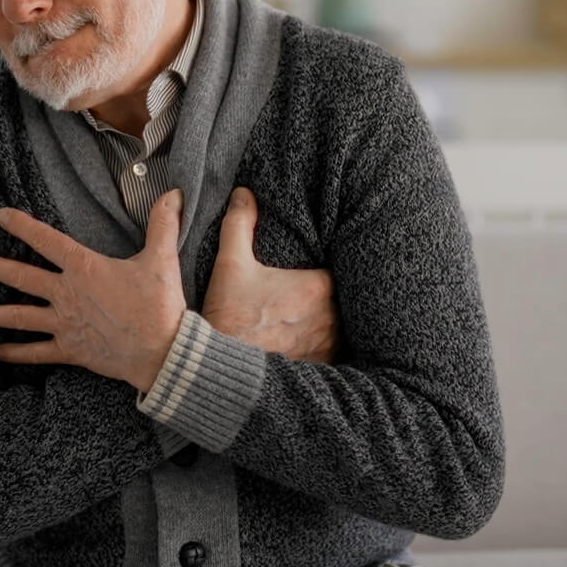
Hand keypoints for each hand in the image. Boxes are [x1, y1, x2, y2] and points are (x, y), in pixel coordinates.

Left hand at [0, 190, 187, 393]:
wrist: (163, 352)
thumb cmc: (160, 305)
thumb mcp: (162, 259)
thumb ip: (163, 223)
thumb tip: (174, 193)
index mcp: (84, 268)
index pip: (46, 241)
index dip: (21, 225)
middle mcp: (67, 294)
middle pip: (20, 277)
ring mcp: (64, 324)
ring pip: (18, 316)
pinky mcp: (70, 350)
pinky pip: (37, 352)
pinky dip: (17, 353)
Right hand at [202, 187, 337, 363]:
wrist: (223, 371)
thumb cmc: (229, 319)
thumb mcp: (230, 266)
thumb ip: (240, 225)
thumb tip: (244, 194)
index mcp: (317, 288)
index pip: (341, 270)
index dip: (332, 266)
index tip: (320, 264)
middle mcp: (331, 319)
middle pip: (344, 299)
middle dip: (332, 295)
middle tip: (314, 292)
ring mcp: (329, 347)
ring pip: (340, 327)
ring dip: (330, 321)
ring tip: (314, 316)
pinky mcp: (321, 370)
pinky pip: (334, 353)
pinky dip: (325, 346)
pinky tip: (309, 343)